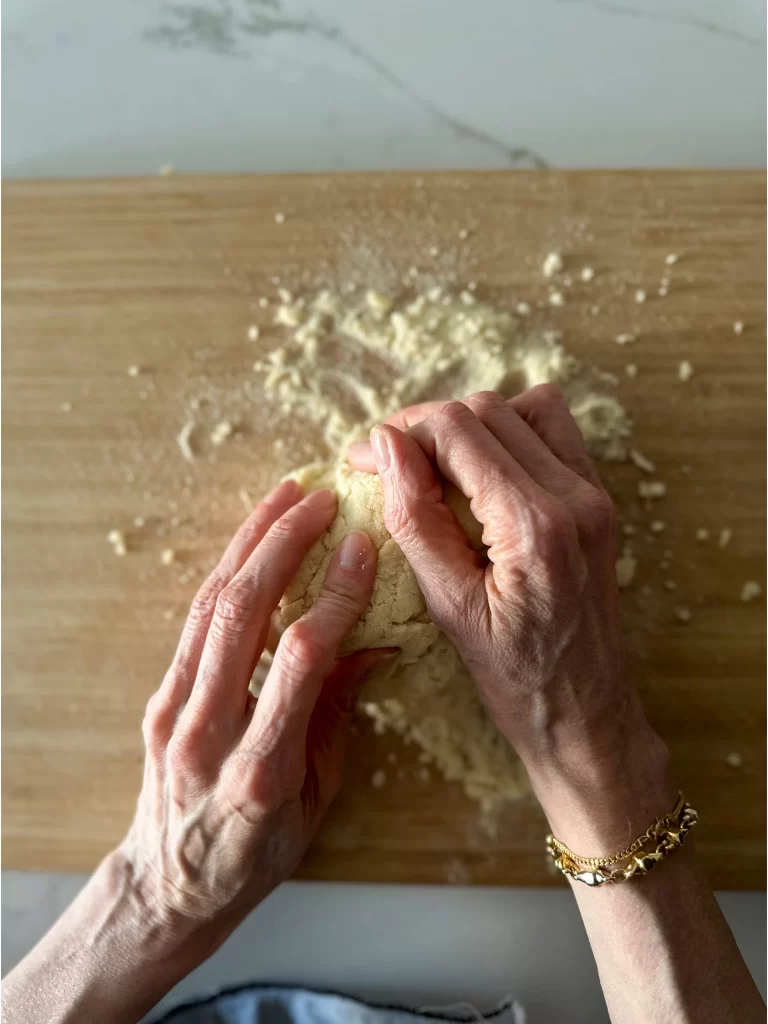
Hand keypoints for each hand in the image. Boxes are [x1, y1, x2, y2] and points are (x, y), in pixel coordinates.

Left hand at [118, 479, 387, 957]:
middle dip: (284, 545)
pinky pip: (193, 621)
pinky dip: (225, 572)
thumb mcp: (317, 799)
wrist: (170, 884)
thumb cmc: (257, 853)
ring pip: (210, 606)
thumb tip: (374, 643)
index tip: (361, 549)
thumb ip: (338, 714)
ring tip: (285, 498)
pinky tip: (250, 542)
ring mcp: (173, 711)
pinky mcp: (158, 698)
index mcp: (261, 769)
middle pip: (242, 614)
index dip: (335, 596)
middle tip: (321, 501)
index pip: (300, 659)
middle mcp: (207, 732)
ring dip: (250, 543)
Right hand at [348, 387, 672, 847]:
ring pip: (525, 408)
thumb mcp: (450, 608)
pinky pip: (555, 434)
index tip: (361, 460)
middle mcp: (576, 496)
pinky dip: (510, 436)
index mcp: (536, 525)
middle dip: (427, 426)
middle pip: (488, 409)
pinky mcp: (599, 502)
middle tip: (388, 467)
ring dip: (471, 425)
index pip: (457, 429)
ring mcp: (596, 495)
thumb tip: (384, 446)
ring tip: (434, 469)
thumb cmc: (516, 681)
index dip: (399, 434)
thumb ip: (416, 518)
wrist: (588, 718)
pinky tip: (481, 476)